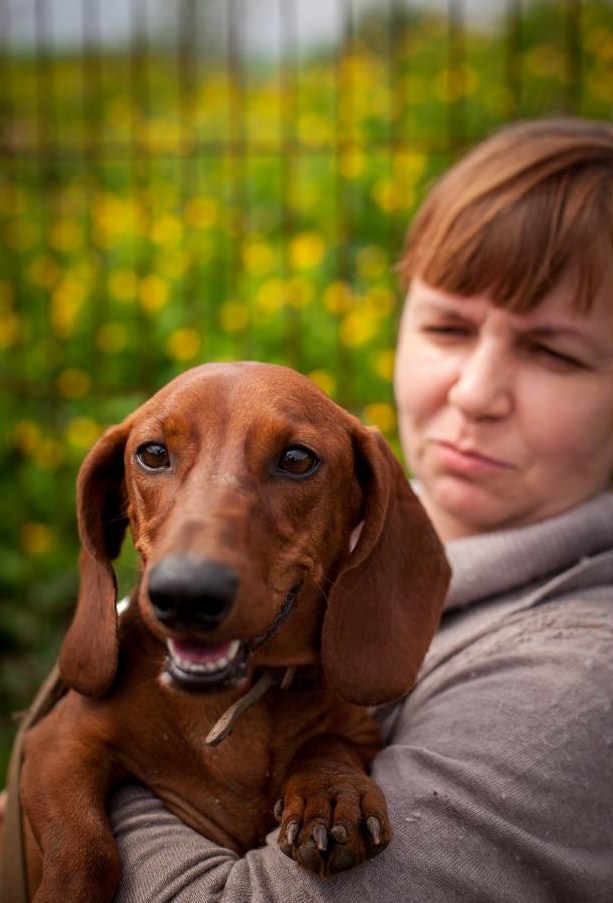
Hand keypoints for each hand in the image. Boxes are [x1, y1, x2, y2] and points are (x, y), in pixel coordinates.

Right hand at [275, 769, 390, 876]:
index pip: (374, 808)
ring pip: (318, 815)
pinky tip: (290, 841)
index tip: (376, 839)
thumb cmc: (352, 801)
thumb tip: (375, 841)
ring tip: (320, 845)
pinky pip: (292, 813)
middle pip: (347, 813)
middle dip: (345, 827)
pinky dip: (291, 827)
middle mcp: (343, 791)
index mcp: (367, 794)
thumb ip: (372, 829)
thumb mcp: (368, 804)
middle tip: (341, 837)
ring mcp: (317, 791)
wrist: (323, 757)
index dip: (376, 823)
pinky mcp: (295, 793)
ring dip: (319, 830)